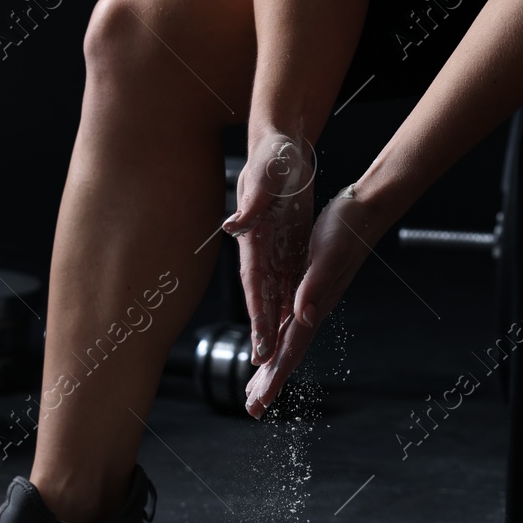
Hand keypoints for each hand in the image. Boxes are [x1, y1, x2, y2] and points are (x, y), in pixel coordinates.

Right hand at [222, 131, 313, 364]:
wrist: (280, 143)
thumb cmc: (273, 156)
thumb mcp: (265, 176)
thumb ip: (251, 203)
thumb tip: (233, 226)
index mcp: (254, 239)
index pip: (256, 285)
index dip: (258, 317)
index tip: (261, 349)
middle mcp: (260, 252)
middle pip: (262, 303)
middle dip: (262, 340)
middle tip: (261, 378)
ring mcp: (272, 253)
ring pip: (273, 302)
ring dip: (272, 334)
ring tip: (270, 370)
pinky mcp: (285, 249)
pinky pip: (285, 288)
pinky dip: (285, 313)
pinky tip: (288, 333)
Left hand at [242, 184, 380, 417]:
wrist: (366, 209)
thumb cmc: (347, 229)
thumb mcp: (325, 257)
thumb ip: (315, 289)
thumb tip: (303, 318)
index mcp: (315, 304)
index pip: (291, 349)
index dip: (274, 377)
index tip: (259, 403)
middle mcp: (314, 307)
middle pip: (290, 353)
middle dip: (270, 381)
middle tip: (253, 409)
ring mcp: (314, 299)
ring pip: (290, 340)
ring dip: (273, 366)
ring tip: (258, 387)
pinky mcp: (313, 287)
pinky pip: (292, 323)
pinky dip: (280, 340)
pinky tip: (275, 343)